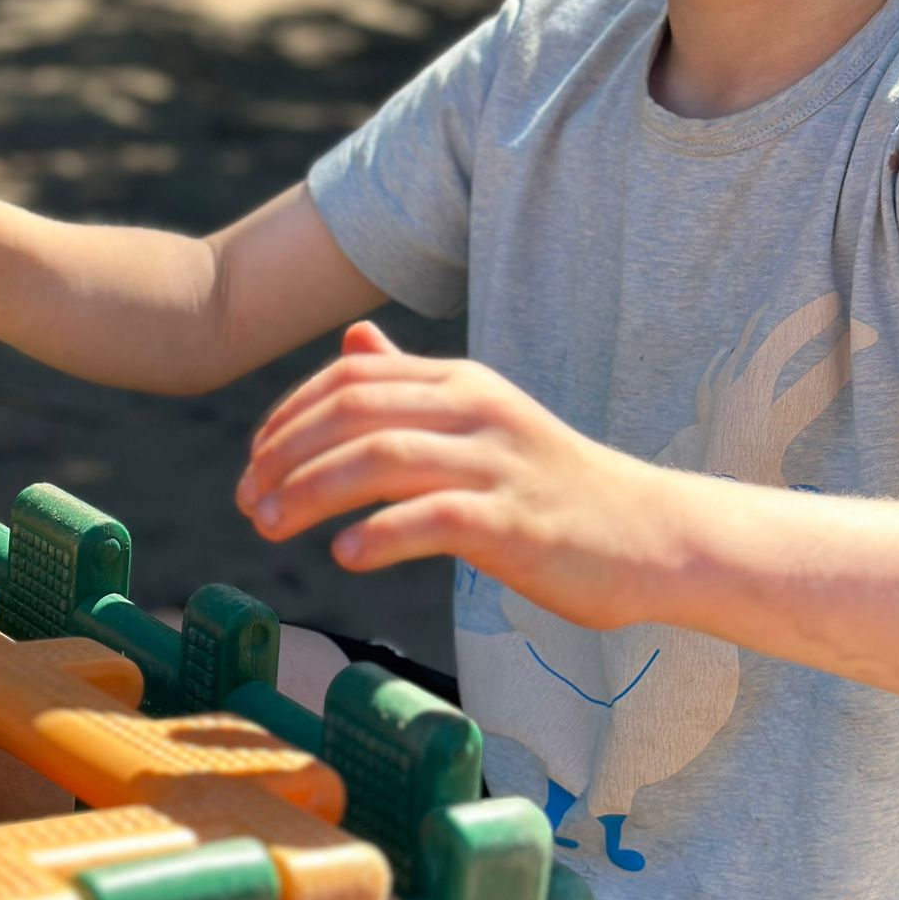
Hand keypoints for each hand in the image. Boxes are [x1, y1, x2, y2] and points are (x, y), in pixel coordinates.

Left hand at [235, 321, 670, 629]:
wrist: (650, 534)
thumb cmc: (554, 485)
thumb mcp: (482, 419)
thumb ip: (412, 385)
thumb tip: (350, 343)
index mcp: (460, 384)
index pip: (350, 379)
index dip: (289, 416)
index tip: (254, 460)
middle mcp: (475, 410)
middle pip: (354, 413)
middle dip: (286, 454)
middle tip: (247, 500)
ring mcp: (497, 464)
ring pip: (383, 458)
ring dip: (312, 491)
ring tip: (270, 525)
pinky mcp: (517, 521)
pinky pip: (435, 518)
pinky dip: (381, 534)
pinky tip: (344, 555)